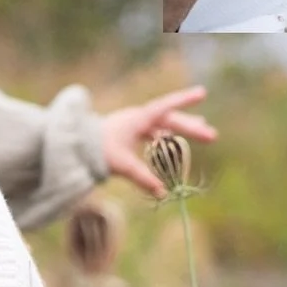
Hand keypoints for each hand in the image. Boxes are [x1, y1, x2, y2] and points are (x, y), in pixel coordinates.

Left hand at [101, 87, 217, 196]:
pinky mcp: (129, 133)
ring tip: (202, 129)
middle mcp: (137, 118)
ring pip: (164, 125)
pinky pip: (154, 132)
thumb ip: (143, 178)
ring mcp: (133, 125)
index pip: (164, 107)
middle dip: (191, 127)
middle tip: (212, 136)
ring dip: (182, 129)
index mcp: (137, 119)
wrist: (74, 147)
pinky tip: (176, 142)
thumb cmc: (97, 152)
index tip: (202, 92)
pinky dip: (168, 137)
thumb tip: (163, 193)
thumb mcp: (122, 165)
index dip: (184, 100)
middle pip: (169, 120)